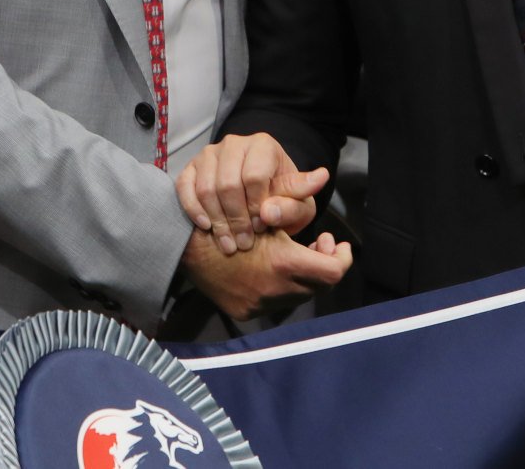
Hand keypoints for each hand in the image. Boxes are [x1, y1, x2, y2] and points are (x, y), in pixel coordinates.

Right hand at [176, 134, 328, 254]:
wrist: (259, 197)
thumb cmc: (282, 200)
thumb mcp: (298, 204)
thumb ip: (292, 205)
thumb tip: (271, 211)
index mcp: (264, 146)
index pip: (254, 176)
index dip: (257, 206)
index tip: (263, 227)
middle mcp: (234, 143)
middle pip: (227, 183)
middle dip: (235, 218)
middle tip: (243, 243)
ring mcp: (210, 154)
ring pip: (206, 187)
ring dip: (216, 220)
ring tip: (228, 244)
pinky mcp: (191, 167)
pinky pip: (185, 187)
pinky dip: (193, 209)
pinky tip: (206, 227)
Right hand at [178, 223, 351, 321]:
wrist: (183, 243)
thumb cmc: (227, 218)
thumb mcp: (267, 213)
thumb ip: (297, 217)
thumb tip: (329, 232)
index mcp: (283, 264)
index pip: (333, 272)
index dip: (341, 258)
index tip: (338, 244)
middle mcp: (274, 290)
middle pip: (319, 286)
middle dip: (324, 264)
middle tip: (319, 243)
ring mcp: (258, 305)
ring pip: (298, 295)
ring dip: (303, 275)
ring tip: (294, 253)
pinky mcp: (245, 311)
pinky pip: (275, 301)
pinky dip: (281, 284)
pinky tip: (271, 267)